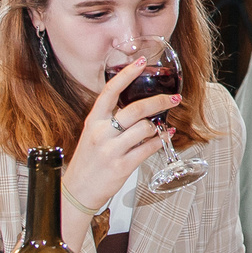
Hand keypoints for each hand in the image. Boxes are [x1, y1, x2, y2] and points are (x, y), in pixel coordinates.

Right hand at [62, 53, 167, 229]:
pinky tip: (165, 136)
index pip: (110, 91)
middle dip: (160, 101)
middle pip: (135, 109)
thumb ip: (110, 119)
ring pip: (144, 128)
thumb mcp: (93, 134)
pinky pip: (148, 148)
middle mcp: (101, 133)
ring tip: (162, 125)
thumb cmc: (88, 161)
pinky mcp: (121, 167)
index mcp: (93, 120)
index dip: (127, 74)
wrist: (78, 190)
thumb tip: (138, 106)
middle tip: (174, 98)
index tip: (142, 62)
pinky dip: (160, 140)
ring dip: (158, 126)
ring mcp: (111, 150)